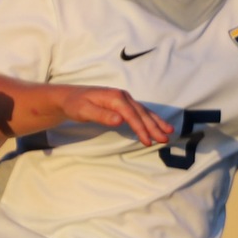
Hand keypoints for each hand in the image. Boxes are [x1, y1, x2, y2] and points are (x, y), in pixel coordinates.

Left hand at [53, 84, 173, 144]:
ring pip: (144, 111)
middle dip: (154, 127)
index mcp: (114, 97)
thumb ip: (102, 115)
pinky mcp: (123, 103)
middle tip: (165, 140)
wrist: (68, 96)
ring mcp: (124, 98)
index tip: (147, 141)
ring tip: (169, 132)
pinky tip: (158, 125)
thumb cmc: (75, 104)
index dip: (140, 128)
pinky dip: (150, 119)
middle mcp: (122, 96)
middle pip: (141, 113)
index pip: (131, 115)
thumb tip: (120, 120)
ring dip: (156, 122)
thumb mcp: (84, 111)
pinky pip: (140, 111)